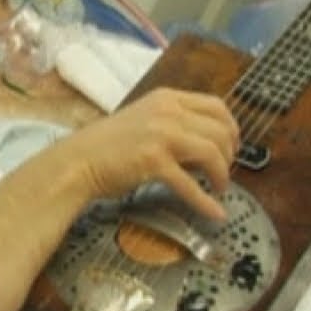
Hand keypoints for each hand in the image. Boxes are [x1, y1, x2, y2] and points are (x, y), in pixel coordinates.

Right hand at [62, 88, 239, 221]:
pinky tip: (215, 212)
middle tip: (225, 173)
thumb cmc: (109, 146)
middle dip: (229, 155)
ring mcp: (161, 135)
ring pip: (211, 152)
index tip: (232, 147)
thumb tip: (208, 148)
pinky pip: (190, 184)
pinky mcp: (153, 161)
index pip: (216, 106)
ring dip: (222, 174)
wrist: (78, 161)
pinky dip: (206, 201)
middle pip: (219, 130)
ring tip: (220, 189)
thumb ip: (176, 126)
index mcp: (167, 98)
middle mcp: (167, 111)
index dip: (231, 128)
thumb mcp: (146, 122)